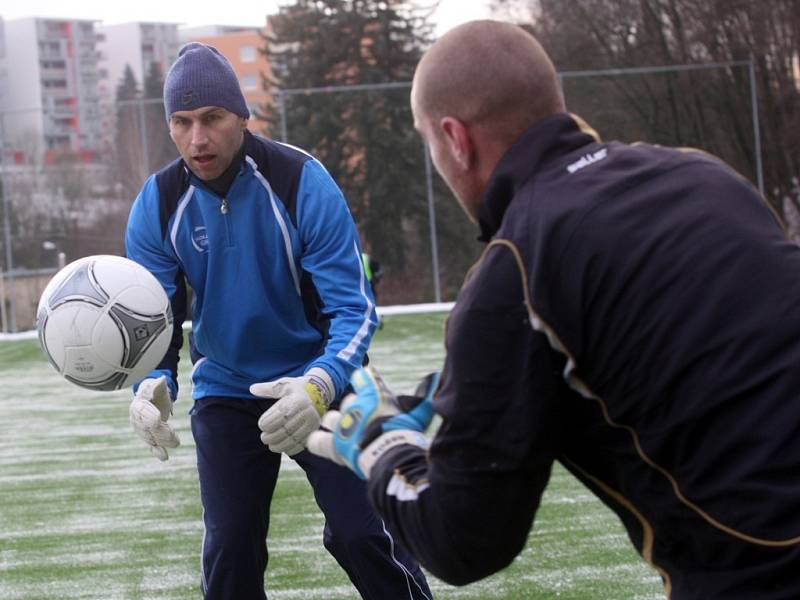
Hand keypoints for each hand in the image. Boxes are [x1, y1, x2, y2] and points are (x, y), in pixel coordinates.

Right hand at [129, 376, 179, 460]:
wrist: (152, 400)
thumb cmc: (155, 391)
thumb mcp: (157, 386)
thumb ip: (158, 385)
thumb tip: (161, 379)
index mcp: (138, 406)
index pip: (143, 413)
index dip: (150, 416)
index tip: (159, 419)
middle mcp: (137, 420)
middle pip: (148, 429)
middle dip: (161, 433)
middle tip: (174, 436)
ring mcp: (141, 430)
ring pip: (151, 438)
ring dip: (163, 442)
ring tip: (176, 442)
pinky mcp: (148, 437)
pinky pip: (152, 446)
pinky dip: (158, 452)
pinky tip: (164, 457)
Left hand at [251, 367, 334, 455]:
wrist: (322, 391)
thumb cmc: (299, 387)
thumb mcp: (284, 384)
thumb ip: (267, 389)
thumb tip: (251, 389)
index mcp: (297, 401)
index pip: (279, 416)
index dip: (267, 424)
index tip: (261, 425)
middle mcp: (306, 412)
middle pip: (284, 430)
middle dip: (270, 437)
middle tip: (264, 438)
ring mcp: (312, 423)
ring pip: (292, 440)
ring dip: (279, 446)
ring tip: (271, 445)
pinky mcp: (315, 430)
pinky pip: (302, 444)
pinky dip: (291, 449)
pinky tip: (283, 448)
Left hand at [307, 367, 438, 478]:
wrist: (391, 456)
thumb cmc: (407, 434)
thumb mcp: (419, 415)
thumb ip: (424, 399)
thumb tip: (437, 377)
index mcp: (374, 395)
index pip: (363, 377)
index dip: (365, 381)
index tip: (368, 382)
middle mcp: (355, 407)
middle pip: (348, 400)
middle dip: (354, 407)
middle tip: (365, 419)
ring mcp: (342, 426)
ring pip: (330, 418)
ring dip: (336, 423)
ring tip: (344, 430)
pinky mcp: (333, 446)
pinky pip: (317, 442)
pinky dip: (317, 442)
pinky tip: (321, 443)